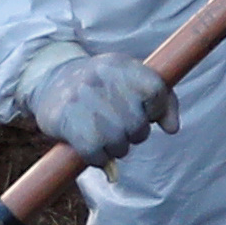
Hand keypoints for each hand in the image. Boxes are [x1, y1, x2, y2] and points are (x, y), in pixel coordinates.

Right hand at [23, 46, 177, 167]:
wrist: (52, 82)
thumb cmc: (104, 86)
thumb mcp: (132, 80)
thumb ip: (162, 100)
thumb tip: (173, 129)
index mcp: (122, 65)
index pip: (156, 91)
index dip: (157, 109)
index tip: (148, 113)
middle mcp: (102, 80)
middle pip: (138, 124)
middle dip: (136, 134)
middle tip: (123, 128)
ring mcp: (83, 102)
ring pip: (120, 143)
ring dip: (117, 148)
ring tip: (107, 138)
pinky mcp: (67, 124)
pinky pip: (97, 155)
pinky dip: (99, 159)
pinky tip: (94, 149)